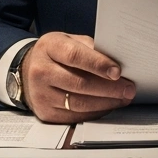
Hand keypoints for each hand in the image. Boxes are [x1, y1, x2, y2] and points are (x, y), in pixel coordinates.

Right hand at [21, 33, 135, 123]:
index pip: (75, 56)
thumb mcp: (69, 41)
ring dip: (105, 102)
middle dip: (108, 88)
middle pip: (79, 83)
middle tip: (128, 88)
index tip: (118, 71)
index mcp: (49, 47)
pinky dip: (95, 112)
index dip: (98, 64)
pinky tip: (108, 106)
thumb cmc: (57, 54)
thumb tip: (118, 60)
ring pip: (79, 103)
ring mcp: (41, 94)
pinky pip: (75, 116)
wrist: (29, 71)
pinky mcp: (45, 113)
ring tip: (123, 98)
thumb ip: (90, 48)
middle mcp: (41, 71)